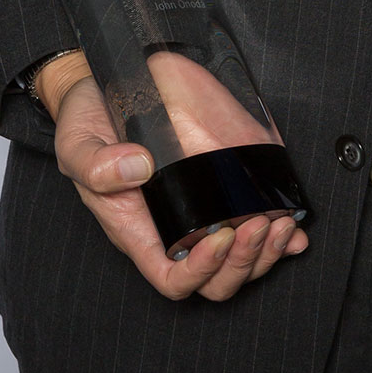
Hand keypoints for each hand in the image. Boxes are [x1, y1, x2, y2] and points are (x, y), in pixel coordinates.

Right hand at [41, 52, 307, 303]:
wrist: (102, 93)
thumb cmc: (89, 127)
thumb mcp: (77, 144)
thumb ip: (96, 164)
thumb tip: (136, 167)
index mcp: (140, 231)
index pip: (174, 278)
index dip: (202, 271)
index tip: (220, 236)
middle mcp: (173, 230)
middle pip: (216, 278)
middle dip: (244, 261)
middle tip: (259, 225)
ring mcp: (200, 212)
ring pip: (240, 260)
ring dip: (266, 249)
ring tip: (279, 222)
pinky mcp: (221, 188)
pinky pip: (253, 220)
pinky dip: (280, 230)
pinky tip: (294, 221)